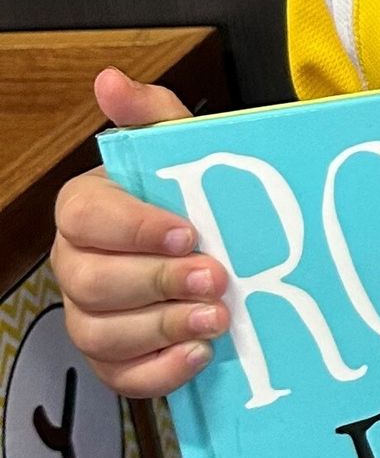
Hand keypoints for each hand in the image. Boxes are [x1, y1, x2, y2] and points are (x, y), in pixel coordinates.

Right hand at [51, 70, 224, 396]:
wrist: (225, 252)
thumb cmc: (192, 199)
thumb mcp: (180, 149)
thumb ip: (149, 114)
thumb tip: (110, 80)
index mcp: (85, 210)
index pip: (85, 218)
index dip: (134, 228)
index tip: (189, 232)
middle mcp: (76, 265)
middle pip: (92, 282)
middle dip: (157, 282)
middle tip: (216, 279)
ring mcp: (90, 317)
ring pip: (102, 333)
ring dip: (162, 328)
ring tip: (218, 319)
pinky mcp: (115, 361)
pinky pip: (121, 377)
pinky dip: (159, 373)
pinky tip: (200, 356)